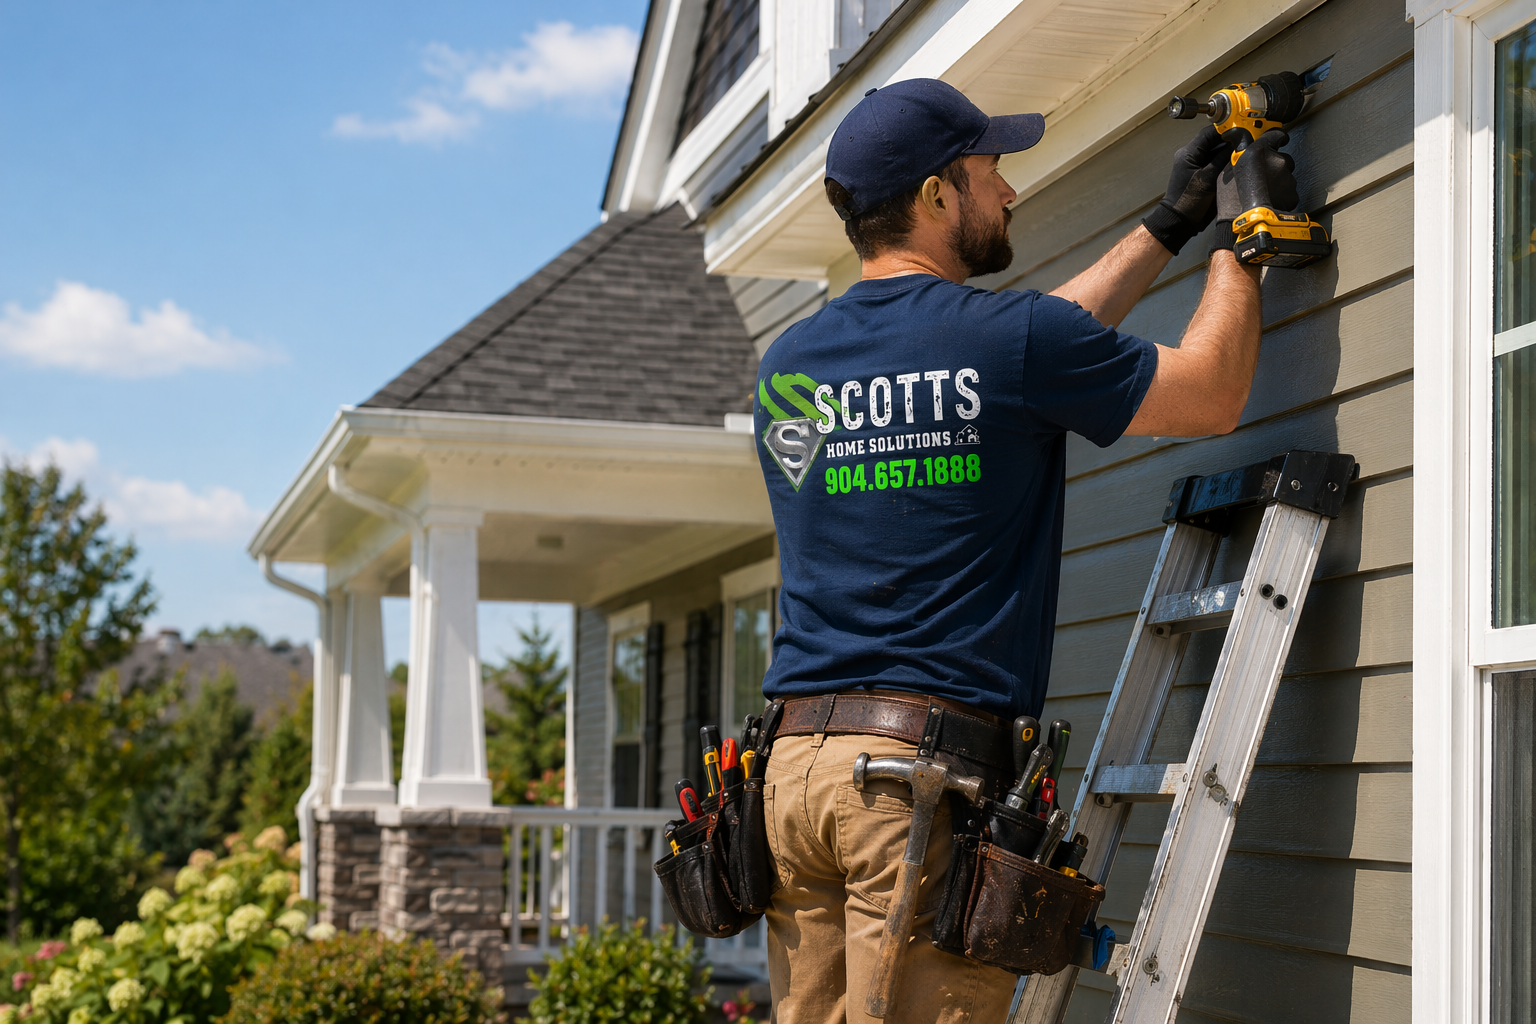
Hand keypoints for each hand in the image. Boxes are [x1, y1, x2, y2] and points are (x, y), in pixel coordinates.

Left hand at [1142, 125, 1232, 255]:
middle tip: (1247, 140)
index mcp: (1188, 153)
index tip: (1242, 129)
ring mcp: (1195, 165)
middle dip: (1229, 140)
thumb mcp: (1208, 178)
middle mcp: (1191, 156)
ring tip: (1244, 149)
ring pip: (1215, 151)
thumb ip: (1222, 159)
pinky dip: (1225, 161)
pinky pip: (1214, 162)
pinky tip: (1236, 161)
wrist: (1180, 221)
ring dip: (1228, 151)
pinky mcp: (1201, 174)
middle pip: (1213, 141)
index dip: (1225, 129)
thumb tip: (1237, 144)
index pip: (1208, 133)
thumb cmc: (1188, 201)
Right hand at [1213, 128, 1298, 251]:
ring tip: (1264, 192)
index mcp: (1260, 151)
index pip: (1276, 135)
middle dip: (1274, 165)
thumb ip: (1240, 152)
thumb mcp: (1228, 169)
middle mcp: (1277, 161)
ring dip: (1278, 180)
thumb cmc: (1231, 198)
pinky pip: (1289, 190)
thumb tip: (1241, 140)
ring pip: (1286, 175)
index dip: (1278, 137)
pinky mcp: (1292, 194)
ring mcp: (1287, 178)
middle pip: (1281, 158)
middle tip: (1262, 177)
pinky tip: (1270, 200)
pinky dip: (1282, 194)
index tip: (1279, 139)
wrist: (1241, 222)